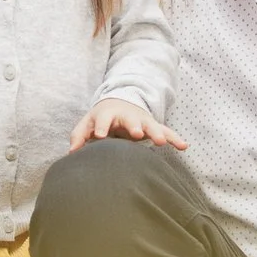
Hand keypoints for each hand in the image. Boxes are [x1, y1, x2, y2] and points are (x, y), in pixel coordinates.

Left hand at [68, 96, 187, 152]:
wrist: (118, 104)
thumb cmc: (99, 120)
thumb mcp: (87, 125)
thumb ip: (79, 137)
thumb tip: (72, 153)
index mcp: (108, 114)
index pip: (104, 120)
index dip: (103, 127)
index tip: (101, 136)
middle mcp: (126, 116)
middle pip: (131, 120)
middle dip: (134, 126)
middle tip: (137, 134)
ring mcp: (141, 120)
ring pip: (151, 125)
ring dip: (156, 133)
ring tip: (162, 142)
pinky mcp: (152, 126)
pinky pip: (166, 131)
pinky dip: (175, 138)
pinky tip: (184, 146)